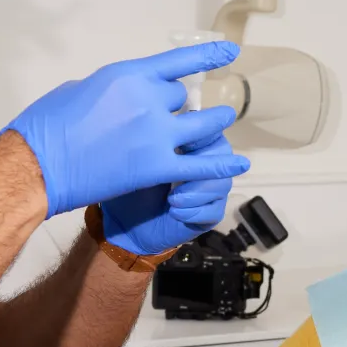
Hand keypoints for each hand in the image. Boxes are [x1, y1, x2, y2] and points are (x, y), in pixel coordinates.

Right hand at [4, 43, 246, 217]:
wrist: (37, 165)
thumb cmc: (46, 126)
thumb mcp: (78, 89)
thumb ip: (109, 89)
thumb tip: (121, 95)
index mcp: (127, 75)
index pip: (177, 62)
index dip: (206, 57)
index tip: (229, 51)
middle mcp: (148, 99)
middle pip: (181, 98)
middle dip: (176, 107)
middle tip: (167, 118)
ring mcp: (155, 133)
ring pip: (201, 125)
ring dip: (212, 123)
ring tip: (224, 120)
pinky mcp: (156, 166)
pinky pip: (200, 165)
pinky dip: (222, 164)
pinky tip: (240, 162)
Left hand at [99, 133, 243, 254]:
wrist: (124, 221)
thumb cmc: (129, 183)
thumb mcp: (140, 159)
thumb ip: (159, 140)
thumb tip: (175, 125)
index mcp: (191, 144)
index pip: (209, 129)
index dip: (200, 135)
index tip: (180, 146)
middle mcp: (206, 164)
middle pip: (222, 153)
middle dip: (203, 163)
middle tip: (179, 173)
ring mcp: (211, 189)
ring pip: (221, 183)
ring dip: (196, 191)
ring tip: (172, 199)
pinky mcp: (210, 214)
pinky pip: (214, 209)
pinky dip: (194, 211)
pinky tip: (175, 212)